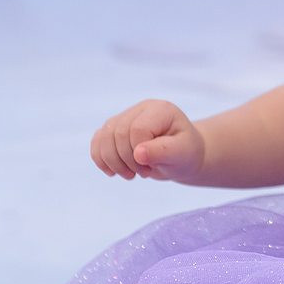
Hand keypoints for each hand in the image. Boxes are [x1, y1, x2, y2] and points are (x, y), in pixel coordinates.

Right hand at [90, 99, 204, 181]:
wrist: (182, 156)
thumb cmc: (186, 153)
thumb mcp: (182, 154)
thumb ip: (162, 151)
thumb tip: (138, 153)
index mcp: (160, 110)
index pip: (137, 129)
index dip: (138, 152)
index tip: (151, 168)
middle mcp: (141, 109)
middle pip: (118, 133)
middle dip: (127, 160)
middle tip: (144, 173)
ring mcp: (126, 117)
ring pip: (103, 137)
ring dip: (113, 162)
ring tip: (131, 174)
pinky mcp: (115, 129)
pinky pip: (97, 141)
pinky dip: (100, 159)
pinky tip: (113, 172)